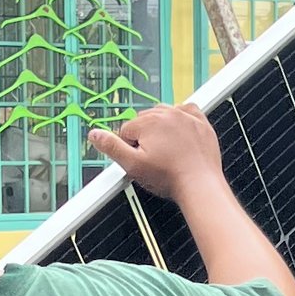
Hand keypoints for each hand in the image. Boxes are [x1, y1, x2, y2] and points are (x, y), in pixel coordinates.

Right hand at [89, 103, 224, 199]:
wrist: (200, 184)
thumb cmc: (169, 177)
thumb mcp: (132, 165)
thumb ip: (112, 147)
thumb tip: (94, 134)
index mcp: (148, 122)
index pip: (126, 131)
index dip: (129, 149)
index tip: (139, 161)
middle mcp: (167, 113)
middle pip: (144, 122)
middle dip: (144, 137)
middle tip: (153, 158)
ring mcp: (185, 116)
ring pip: (163, 115)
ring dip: (161, 128)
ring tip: (166, 150)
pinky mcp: (200, 122)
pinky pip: (186, 111)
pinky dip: (181, 119)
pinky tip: (180, 134)